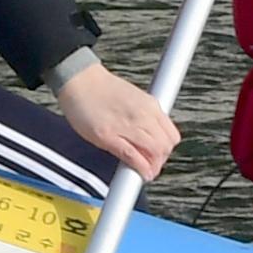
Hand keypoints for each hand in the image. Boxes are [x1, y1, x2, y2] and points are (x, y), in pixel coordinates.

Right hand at [54, 62, 178, 179]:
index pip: (171, 135)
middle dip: (161, 160)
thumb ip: (146, 116)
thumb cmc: (102, 89)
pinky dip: (140, 168)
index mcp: (151, 106)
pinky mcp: (109, 136)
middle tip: (153, 166)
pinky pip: (132, 156)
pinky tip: (141, 173)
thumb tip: (153, 133)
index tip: (161, 155)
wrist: (81, 80)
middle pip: (165, 146)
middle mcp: (143, 116)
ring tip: (147, 172)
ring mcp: (127, 126)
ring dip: (153, 167)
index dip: (167, 149)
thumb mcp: (135, 98)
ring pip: (153, 152)